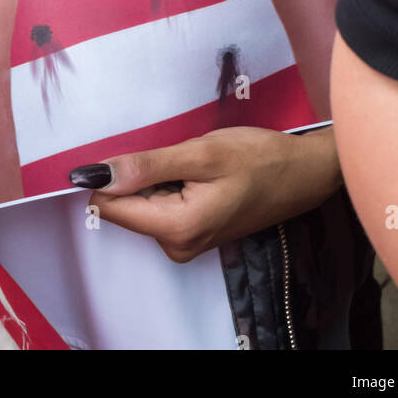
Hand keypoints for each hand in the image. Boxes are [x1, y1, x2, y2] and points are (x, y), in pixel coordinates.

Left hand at [81, 126, 341, 260]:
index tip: (137, 152)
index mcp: (175, 229)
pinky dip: (172, 184)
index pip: (110, 207)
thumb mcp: (202, 154)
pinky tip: (198, 173)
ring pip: (144, 203)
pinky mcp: (194, 233)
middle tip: (179, 155)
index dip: (112, 175)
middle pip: (126, 205)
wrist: (303, 174)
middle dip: (142, 174)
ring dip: (159, 177)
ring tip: (193, 163)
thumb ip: (146, 166)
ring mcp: (185, 242)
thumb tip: (94, 175)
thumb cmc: (259, 159)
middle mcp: (175, 245)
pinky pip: (162, 205)